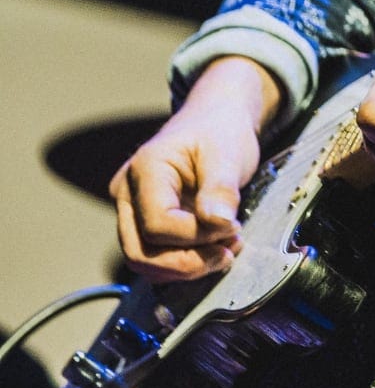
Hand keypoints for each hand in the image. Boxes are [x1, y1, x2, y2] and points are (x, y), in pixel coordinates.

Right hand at [111, 57, 275, 281]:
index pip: (157, 224)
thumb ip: (221, 189)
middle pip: (140, 252)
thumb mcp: (228, 153)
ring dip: (185, 267)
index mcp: (144, 168)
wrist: (217, 120)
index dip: (196, 236)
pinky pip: (155, 254)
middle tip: (228, 252)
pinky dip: (183, 261)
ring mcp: (132, 209)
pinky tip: (214, 251)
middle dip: (187, 262)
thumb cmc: (220, 131)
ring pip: (144, 259)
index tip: (234, 228)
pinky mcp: (145, 222)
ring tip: (225, 252)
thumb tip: (218, 225)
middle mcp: (128, 192)